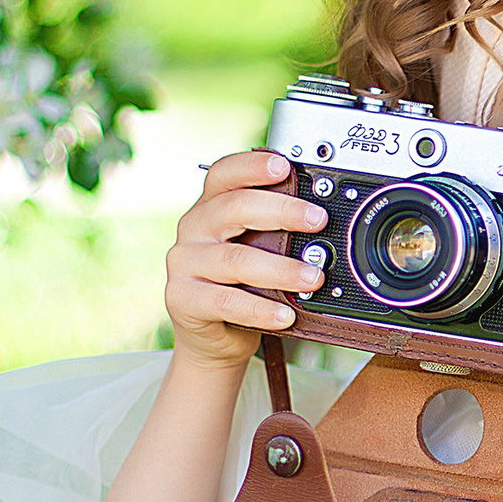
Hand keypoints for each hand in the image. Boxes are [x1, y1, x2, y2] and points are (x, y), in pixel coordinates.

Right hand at [163, 151, 328, 369]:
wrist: (213, 335)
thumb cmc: (242, 284)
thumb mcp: (258, 250)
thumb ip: (276, 231)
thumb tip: (321, 222)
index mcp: (211, 207)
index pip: (224, 174)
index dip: (252, 166)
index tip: (284, 166)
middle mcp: (193, 228)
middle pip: (233, 208)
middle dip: (282, 211)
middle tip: (317, 220)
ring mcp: (184, 263)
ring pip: (235, 259)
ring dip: (281, 269)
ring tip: (312, 278)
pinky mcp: (181, 298)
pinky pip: (225, 301)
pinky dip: (260, 309)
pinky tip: (285, 314)